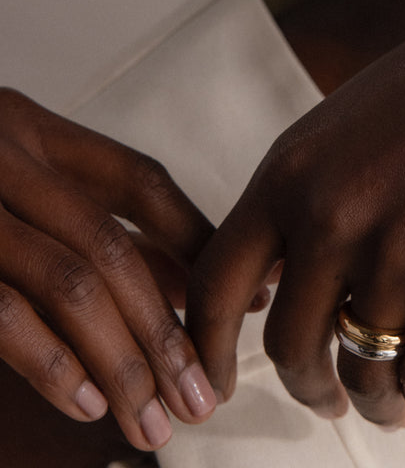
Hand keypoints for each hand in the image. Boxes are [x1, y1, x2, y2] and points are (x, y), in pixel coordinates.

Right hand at [0, 88, 218, 452]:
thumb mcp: (9, 180)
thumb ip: (82, 217)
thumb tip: (183, 281)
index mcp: (27, 127)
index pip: (139, 179)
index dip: (193, 239)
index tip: (237, 297)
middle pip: (112, 242)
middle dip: (165, 325)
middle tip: (201, 394)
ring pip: (70, 279)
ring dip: (122, 356)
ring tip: (155, 420)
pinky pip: (1, 310)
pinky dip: (51, 360)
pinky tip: (90, 400)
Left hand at [187, 0, 404, 428]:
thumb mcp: (353, 118)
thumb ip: (317, 190)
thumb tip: (306, 273)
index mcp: (291, 170)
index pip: (213, 286)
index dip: (206, 349)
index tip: (218, 384)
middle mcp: (330, 216)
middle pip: (288, 346)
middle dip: (308, 386)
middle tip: (329, 395)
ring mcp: (399, 250)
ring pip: (362, 370)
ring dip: (373, 399)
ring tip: (388, 401)